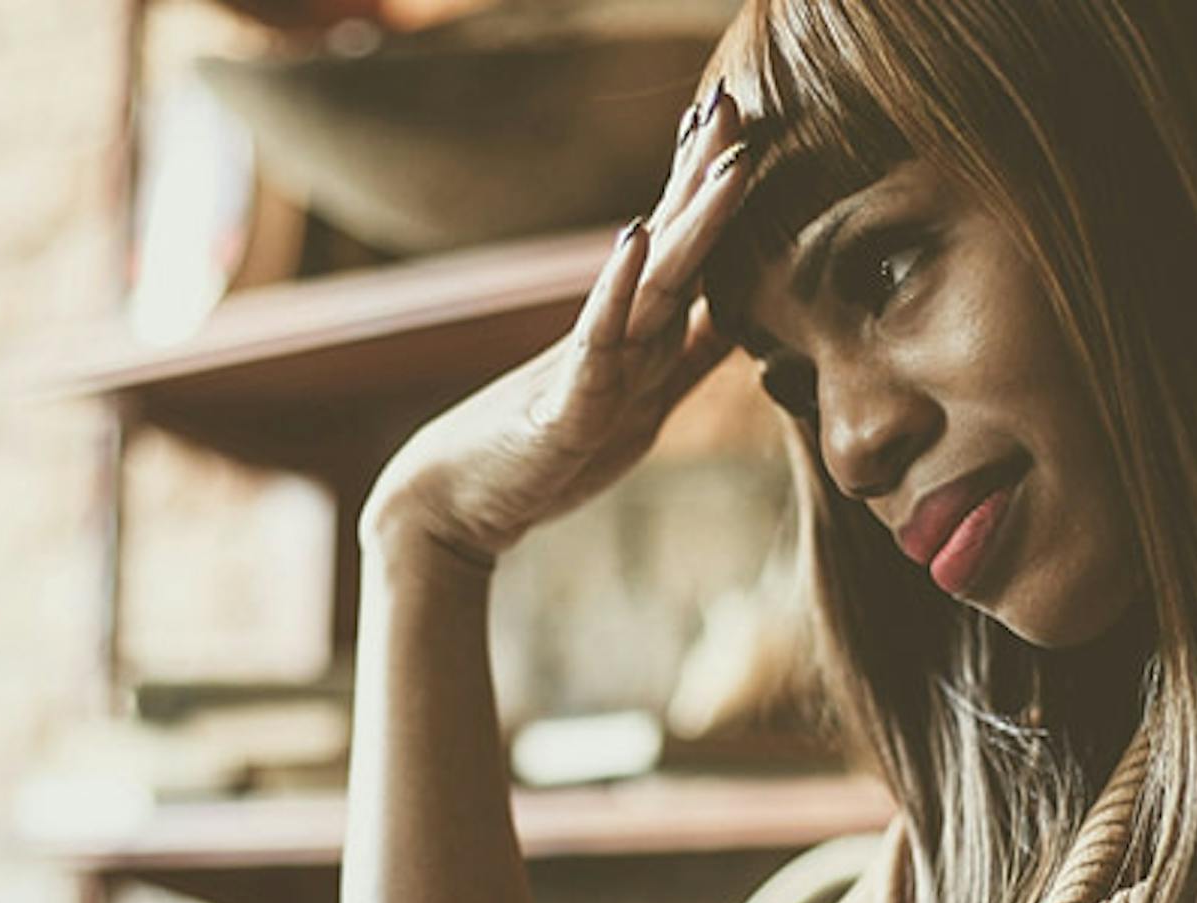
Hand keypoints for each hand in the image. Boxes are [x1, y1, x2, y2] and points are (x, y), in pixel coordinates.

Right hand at [362, 85, 752, 566]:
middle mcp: (613, 336)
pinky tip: (635, 237)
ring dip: (688, 219)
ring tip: (720, 160)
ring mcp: (590, 364)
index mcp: (634, 336)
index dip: (708, 193)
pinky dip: (618, 289)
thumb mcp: (639, 402)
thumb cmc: (547, 453)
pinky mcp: (567, 406)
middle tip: (729, 104)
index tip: (736, 127)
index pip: (682, 253)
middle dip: (701, 178)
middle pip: (671, 248)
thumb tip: (741, 313)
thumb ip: (689, 356)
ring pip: (652, 285)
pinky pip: (598, 342)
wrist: (455, 505)